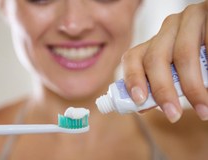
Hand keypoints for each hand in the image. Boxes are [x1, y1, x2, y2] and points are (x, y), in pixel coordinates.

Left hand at [122, 1, 207, 122]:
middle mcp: (168, 28)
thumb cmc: (200, 60)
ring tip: (203, 109)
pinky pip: (207, 45)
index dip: (132, 78)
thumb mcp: (178, 70)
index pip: (133, 57)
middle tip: (173, 114)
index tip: (139, 100)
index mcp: (156, 41)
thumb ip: (161, 84)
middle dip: (162, 90)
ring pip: (182, 54)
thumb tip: (141, 107)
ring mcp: (189, 18)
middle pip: (155, 58)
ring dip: (192, 87)